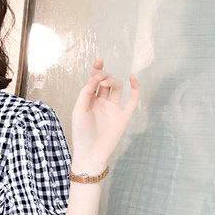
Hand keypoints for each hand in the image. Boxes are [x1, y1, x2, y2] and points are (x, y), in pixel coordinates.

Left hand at [70, 56, 139, 172]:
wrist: (91, 153)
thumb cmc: (81, 134)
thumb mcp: (79, 110)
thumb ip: (86, 92)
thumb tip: (97, 77)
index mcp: (89, 102)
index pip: (94, 81)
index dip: (96, 70)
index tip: (98, 61)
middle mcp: (102, 104)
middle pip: (106, 82)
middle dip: (103, 76)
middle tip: (100, 80)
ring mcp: (113, 109)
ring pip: (117, 88)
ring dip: (113, 81)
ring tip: (106, 84)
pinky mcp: (124, 116)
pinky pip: (133, 99)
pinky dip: (135, 88)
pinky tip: (132, 78)